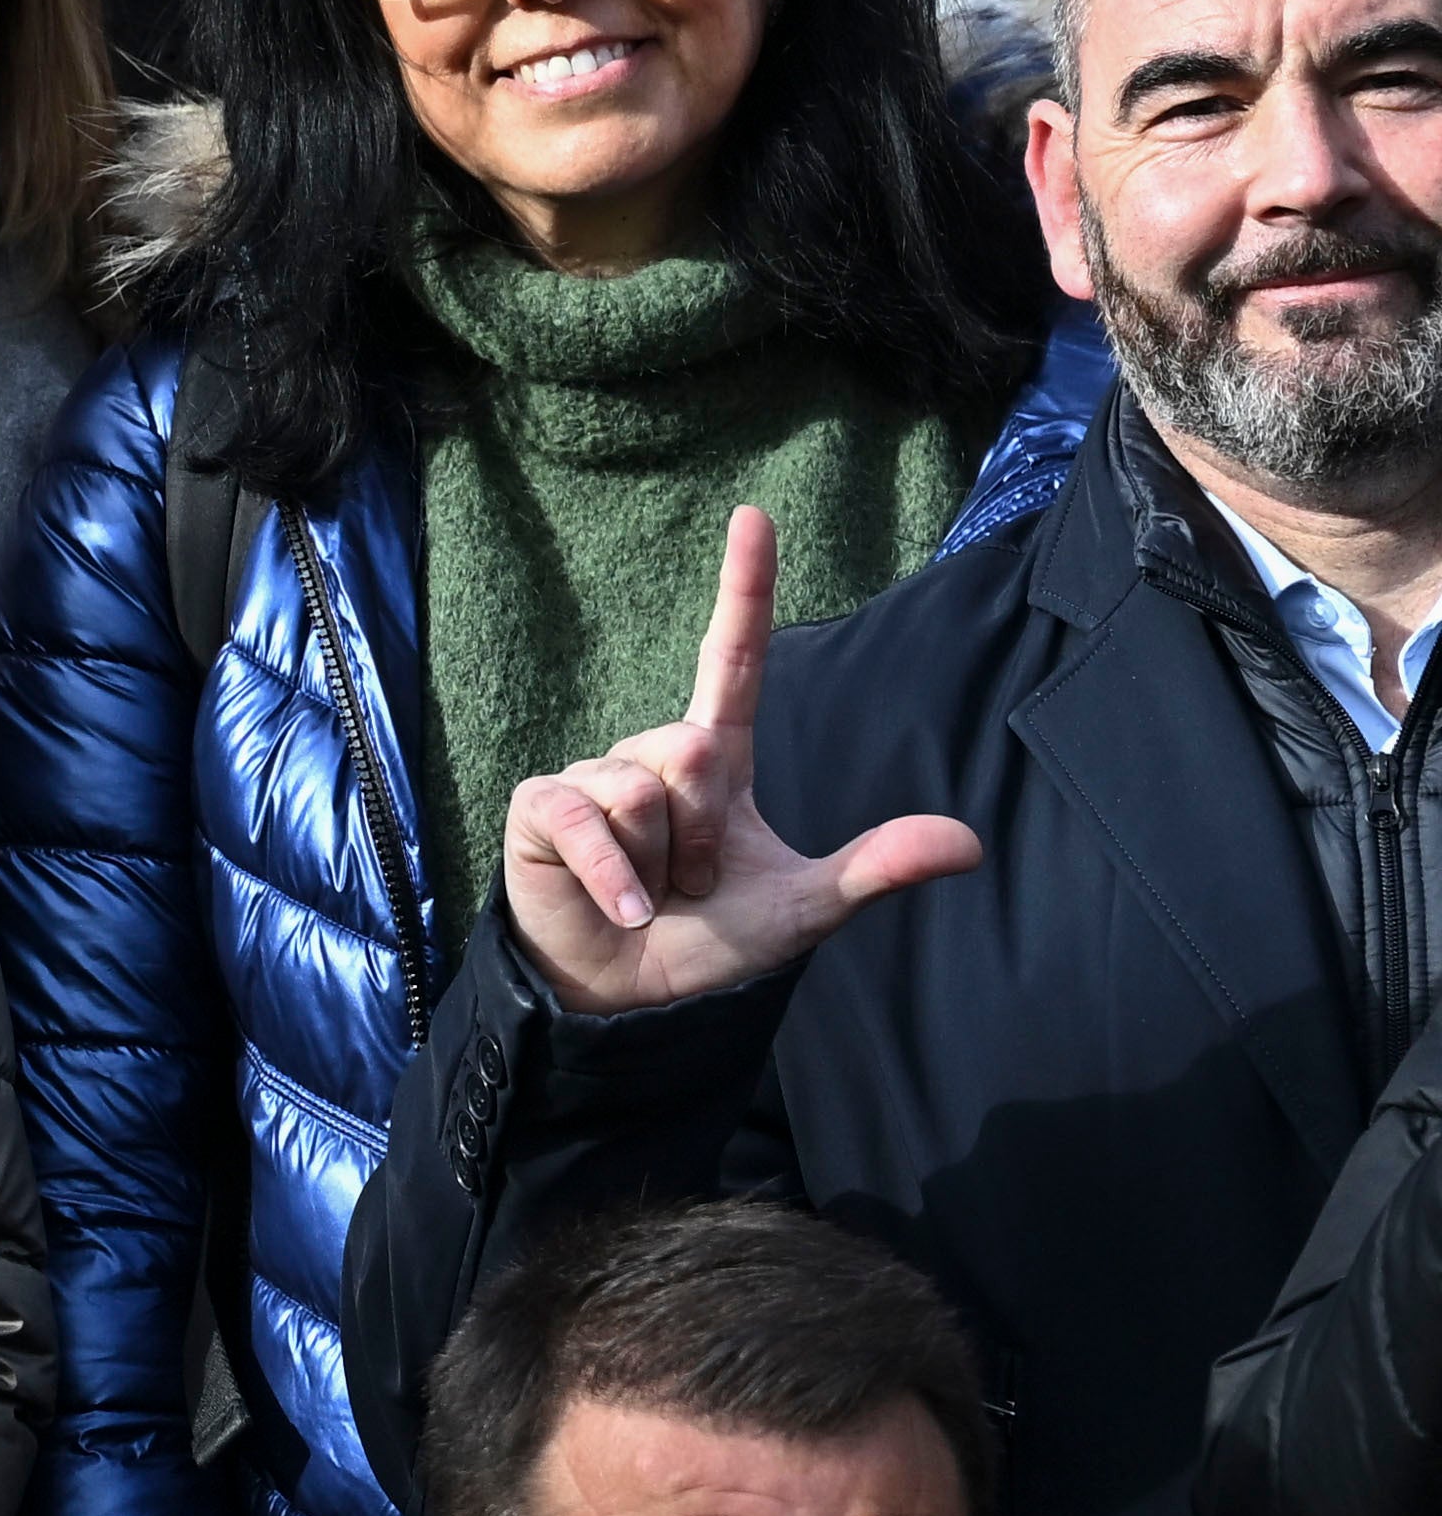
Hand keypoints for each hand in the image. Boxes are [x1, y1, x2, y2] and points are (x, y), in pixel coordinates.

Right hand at [500, 507, 981, 1018]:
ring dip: (660, 863)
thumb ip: (876, 866)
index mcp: (716, 760)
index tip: (755, 517)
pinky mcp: (543, 808)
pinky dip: (615, 875)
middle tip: (689, 883)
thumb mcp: (804, 906)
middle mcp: (653, 753)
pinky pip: (589, 817)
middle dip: (702, 835)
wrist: (634, 998)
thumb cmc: (712, 940)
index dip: (744, 588)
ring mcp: (594, 776)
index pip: (733, 658)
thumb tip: (971, 842)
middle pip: (694, 748)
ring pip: (644, 787)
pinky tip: (624, 909)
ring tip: (649, 895)